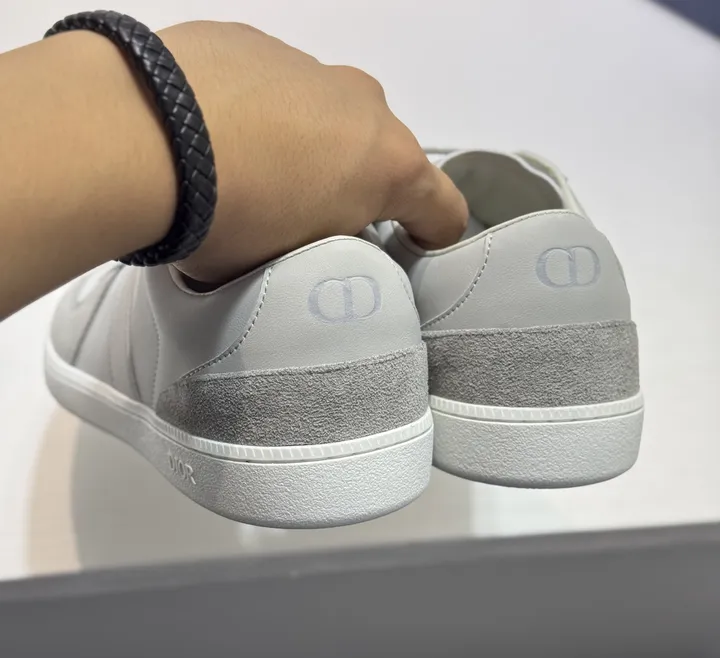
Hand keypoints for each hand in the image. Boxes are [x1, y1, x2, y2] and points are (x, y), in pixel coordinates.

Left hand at [157, 22, 467, 281]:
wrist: (139, 137)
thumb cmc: (228, 218)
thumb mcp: (290, 269)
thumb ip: (322, 256)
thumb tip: (305, 248)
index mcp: (387, 166)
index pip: (442, 207)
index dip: (432, 234)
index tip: (411, 248)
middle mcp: (361, 106)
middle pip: (380, 154)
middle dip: (355, 188)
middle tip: (303, 221)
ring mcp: (308, 68)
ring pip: (326, 118)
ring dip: (303, 149)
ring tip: (243, 178)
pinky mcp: (252, 43)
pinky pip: (272, 89)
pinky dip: (256, 115)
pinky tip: (210, 140)